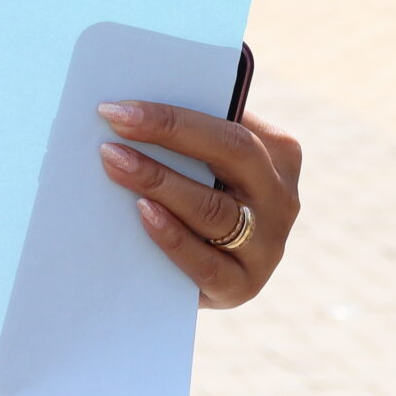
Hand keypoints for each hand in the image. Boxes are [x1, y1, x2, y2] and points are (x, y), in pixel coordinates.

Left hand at [95, 101, 302, 309]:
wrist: (208, 274)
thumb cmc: (202, 201)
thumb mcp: (216, 167)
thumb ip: (197, 142)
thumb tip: (136, 112)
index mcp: (281, 155)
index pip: (231, 127)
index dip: (174, 118)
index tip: (120, 109)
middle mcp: (282, 199)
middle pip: (232, 155)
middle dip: (168, 136)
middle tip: (113, 130)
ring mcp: (268, 245)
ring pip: (214, 208)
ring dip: (160, 182)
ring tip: (115, 165)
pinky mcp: (243, 286)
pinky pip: (205, 261)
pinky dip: (172, 236)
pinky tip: (142, 214)